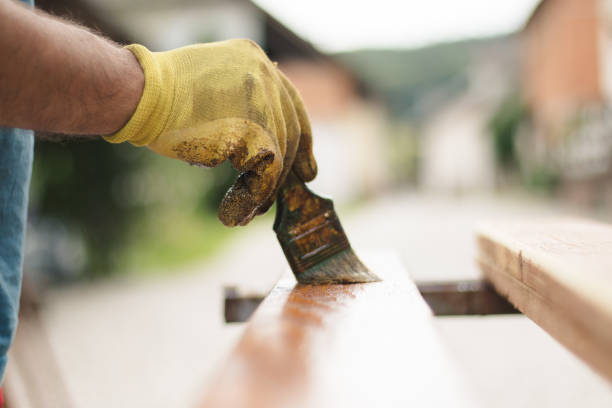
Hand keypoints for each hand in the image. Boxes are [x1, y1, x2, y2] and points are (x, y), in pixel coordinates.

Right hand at [104, 39, 316, 225]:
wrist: (139, 93)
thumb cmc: (162, 95)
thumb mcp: (212, 87)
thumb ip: (241, 104)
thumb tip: (262, 147)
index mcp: (254, 60)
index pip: (291, 103)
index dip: (303, 140)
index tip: (307, 168)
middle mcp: (263, 74)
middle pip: (290, 130)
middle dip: (288, 167)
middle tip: (283, 193)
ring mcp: (260, 99)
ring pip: (278, 154)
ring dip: (265, 188)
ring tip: (252, 210)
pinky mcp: (251, 128)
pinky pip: (265, 170)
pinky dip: (254, 195)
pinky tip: (239, 211)